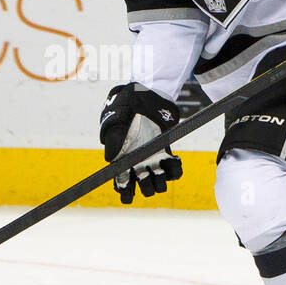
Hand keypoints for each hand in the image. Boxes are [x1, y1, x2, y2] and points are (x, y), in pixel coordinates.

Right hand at [99, 83, 182, 203]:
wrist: (148, 92)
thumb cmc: (128, 103)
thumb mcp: (117, 116)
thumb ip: (113, 137)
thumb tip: (109, 158)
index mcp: (121, 158)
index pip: (121, 184)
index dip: (125, 192)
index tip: (129, 191)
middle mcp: (137, 161)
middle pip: (141, 187)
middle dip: (145, 187)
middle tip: (147, 173)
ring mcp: (152, 157)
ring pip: (158, 183)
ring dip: (160, 182)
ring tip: (160, 168)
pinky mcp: (165, 151)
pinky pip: (173, 170)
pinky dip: (175, 170)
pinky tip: (174, 160)